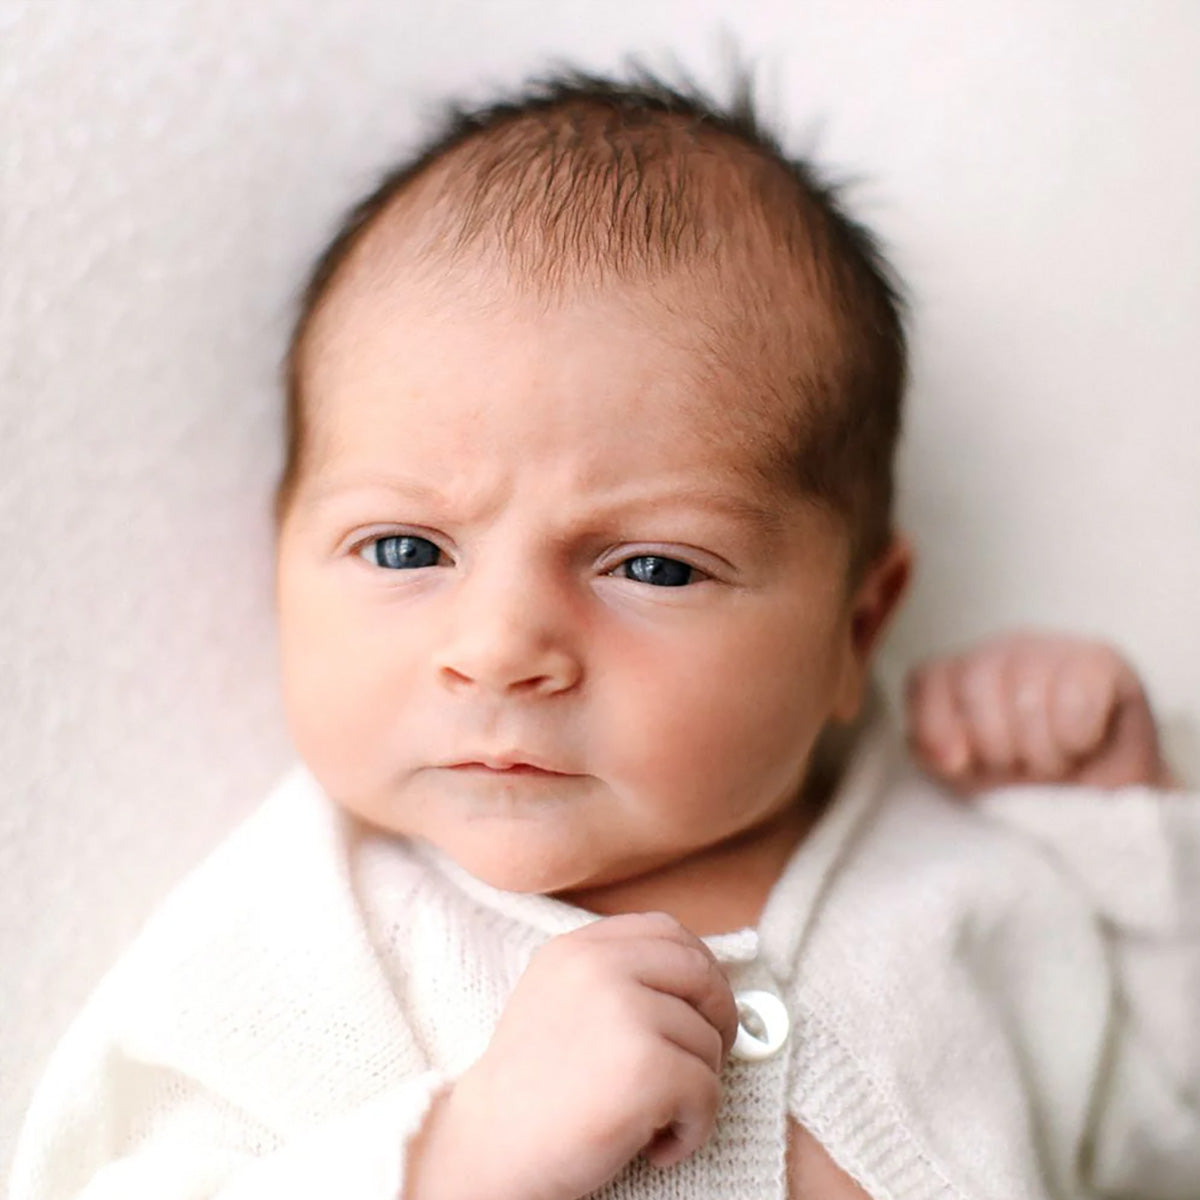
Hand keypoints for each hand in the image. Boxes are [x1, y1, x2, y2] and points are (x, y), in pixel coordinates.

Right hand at [406, 911, 737, 1199]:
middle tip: (703, 1064)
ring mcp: (623, 1012)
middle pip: (701, 973)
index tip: (700, 1011)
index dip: (699, 969)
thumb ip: (618, 977)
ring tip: (659, 1118)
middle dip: (719, 1020)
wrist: (487, 1150)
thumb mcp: (560, 999)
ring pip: (708, 1040)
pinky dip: (695, 1128)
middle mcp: (599, 968)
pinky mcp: (645, 1067)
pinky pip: (707, 1091)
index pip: (667, 931)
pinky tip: (659, 1145)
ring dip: (699, 1088)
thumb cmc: (532, 1089)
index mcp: (578, 948)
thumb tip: (707, 984)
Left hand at [905, 631, 1172, 793]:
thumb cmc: (1032, 789)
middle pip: (975, 683)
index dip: (938, 729)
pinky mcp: (1100, 661)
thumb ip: (937, 756)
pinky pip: (1075, 699)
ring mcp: (1049, 649)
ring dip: (1041, 752)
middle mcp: (999, 652)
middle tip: (1022, 771)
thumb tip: (947, 755)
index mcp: (959, 675)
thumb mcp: (971, 778)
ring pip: (1025, 695)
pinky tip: (1082, 746)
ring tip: (1056, 765)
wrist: (1109, 807)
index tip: (959, 766)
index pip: (926, 679)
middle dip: (997, 748)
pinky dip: (1075, 738)